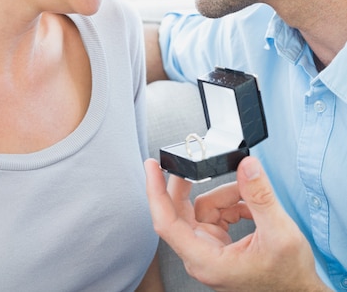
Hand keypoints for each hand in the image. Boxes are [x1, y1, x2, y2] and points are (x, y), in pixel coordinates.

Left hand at [144, 156, 330, 291]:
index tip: (151, 167)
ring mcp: (209, 251)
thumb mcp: (279, 232)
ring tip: (250, 195)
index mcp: (206, 260)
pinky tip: (250, 205)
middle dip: (190, 184)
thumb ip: (259, 196)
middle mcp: (201, 257)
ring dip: (226, 195)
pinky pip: (216, 214)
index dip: (156, 192)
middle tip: (195, 161)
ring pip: (203, 208)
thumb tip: (246, 166)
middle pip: (181, 211)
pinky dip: (233, 204)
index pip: (167, 222)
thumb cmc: (287, 278)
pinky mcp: (218, 245)